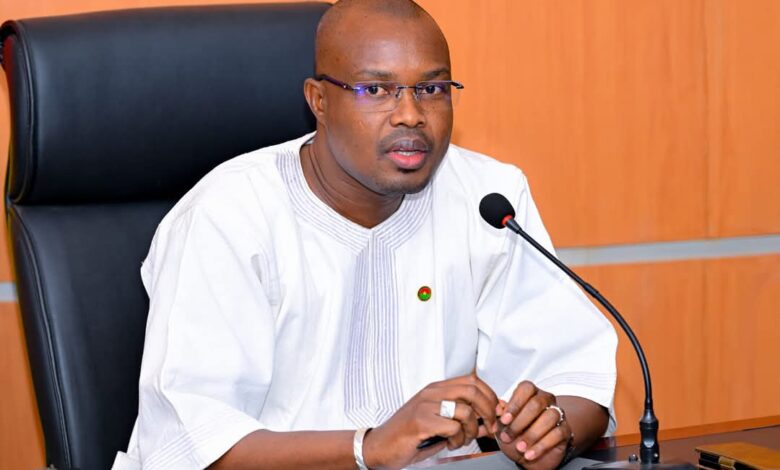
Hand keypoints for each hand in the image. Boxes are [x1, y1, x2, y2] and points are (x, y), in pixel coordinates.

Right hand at [362, 374, 498, 469]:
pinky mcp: (420, 421)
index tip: (495, 414)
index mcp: (436, 389)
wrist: (380, 447)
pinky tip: (449, 444)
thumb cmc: (410, 436)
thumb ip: (464, 419)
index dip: (490, 396)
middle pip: (473, 390)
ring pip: (465, 411)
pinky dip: (457, 440)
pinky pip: (452, 427)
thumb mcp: (440, 424)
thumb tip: (490, 421)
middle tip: (489, 428)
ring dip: (472, 431)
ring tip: (462, 440)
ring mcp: (425, 405)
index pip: (473, 380)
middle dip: (489, 411)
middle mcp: (431, 393)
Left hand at [495, 381, 572, 469]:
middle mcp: (546, 400)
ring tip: (520, 447)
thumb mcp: (503, 426)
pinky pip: (557, 434)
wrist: (528, 454)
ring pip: (549, 417)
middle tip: (508, 436)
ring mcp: (557, 414)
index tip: (504, 420)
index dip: (514, 404)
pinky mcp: (565, 430)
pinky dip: (541, 446)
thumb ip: (500, 416)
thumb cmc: (515, 435)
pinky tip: (529, 454)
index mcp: (530, 393)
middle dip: (520, 422)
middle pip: (536, 403)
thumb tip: (499, 409)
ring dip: (532, 434)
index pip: (526, 388)